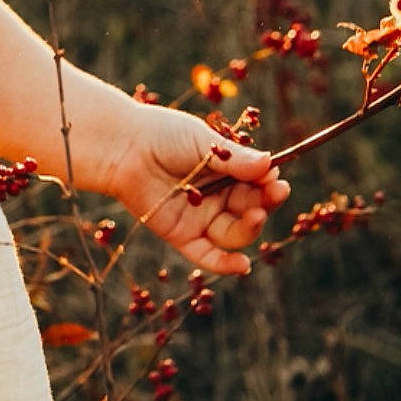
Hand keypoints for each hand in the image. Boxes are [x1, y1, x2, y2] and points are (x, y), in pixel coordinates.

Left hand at [100, 104, 289, 275]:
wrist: (122, 146)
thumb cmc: (162, 134)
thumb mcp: (202, 142)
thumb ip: (234, 159)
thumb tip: (270, 163)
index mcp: (226, 171)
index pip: (257, 184)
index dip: (269, 185)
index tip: (278, 180)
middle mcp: (217, 197)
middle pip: (250, 210)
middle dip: (264, 204)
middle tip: (273, 194)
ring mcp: (200, 218)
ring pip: (234, 234)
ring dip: (249, 228)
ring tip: (255, 215)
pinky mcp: (182, 235)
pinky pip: (208, 255)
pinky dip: (226, 264)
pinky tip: (243, 266)